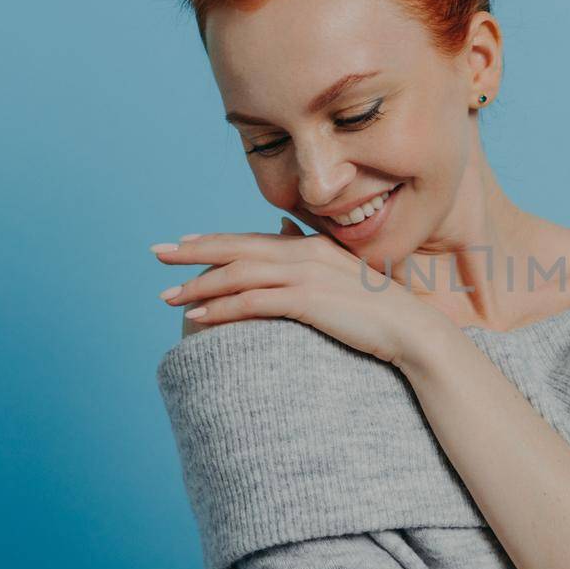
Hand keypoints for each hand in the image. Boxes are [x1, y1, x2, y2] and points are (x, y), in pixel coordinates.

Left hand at [152, 216, 441, 367]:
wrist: (412, 330)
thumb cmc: (381, 311)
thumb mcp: (346, 279)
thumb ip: (314, 259)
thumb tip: (286, 237)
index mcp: (312, 246)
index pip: (253, 239)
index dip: (215, 241)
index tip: (184, 244)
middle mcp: (305, 253)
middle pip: (236, 248)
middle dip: (193, 252)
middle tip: (157, 255)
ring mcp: (305, 276)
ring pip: (238, 275)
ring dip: (199, 286)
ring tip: (169, 298)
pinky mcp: (307, 301)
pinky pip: (252, 302)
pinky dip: (222, 308)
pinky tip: (199, 317)